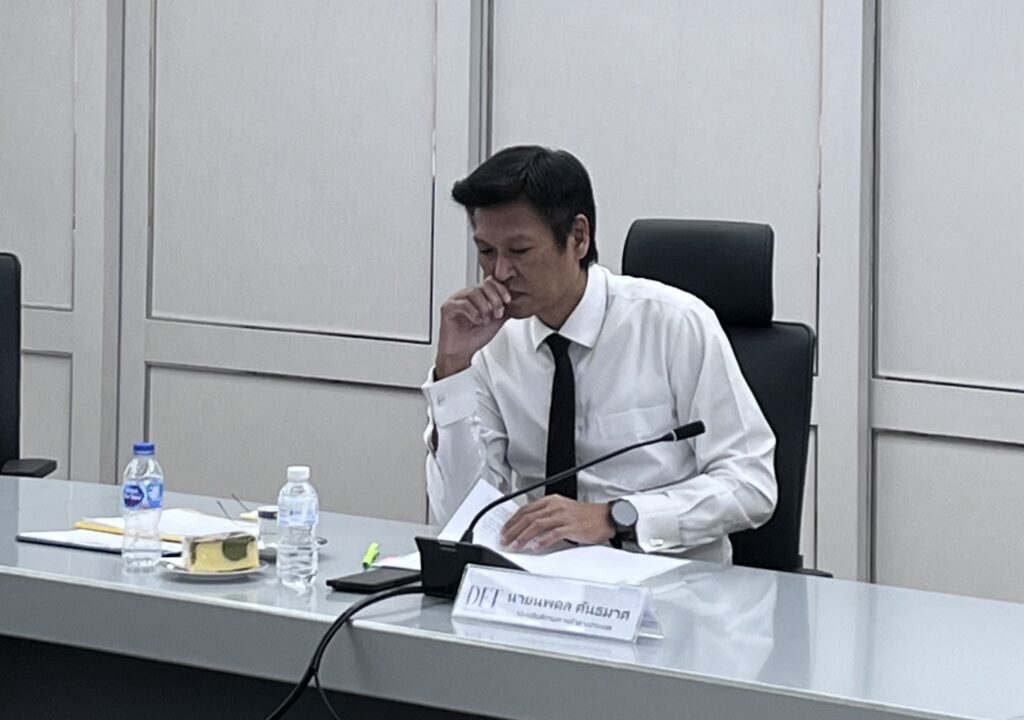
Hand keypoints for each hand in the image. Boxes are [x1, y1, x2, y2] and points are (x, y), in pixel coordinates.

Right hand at [435, 277, 511, 377]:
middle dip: (495, 300)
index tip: (508, 301)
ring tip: (485, 321)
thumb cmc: (475, 337)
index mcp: (477, 296)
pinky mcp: (447, 308)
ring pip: (474, 292)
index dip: (501, 289)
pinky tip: (476, 321)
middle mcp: (466, 295)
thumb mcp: (496, 321)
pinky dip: (474, 313)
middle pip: (483, 285)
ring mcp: (455, 300)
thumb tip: (516, 299)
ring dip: (484, 308)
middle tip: (498, 314)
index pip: (490, 281)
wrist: (462, 352)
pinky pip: (463, 304)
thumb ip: (504, 308)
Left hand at [500, 496, 615, 550]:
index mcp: (552, 501)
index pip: (526, 509)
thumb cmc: (586, 516)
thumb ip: (547, 516)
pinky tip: (534, 547)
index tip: (505, 530)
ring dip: (523, 536)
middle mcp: (556, 506)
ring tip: (515, 545)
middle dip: (514, 529)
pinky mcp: (571, 527)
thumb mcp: (563, 510)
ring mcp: (563, 516)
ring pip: (537, 525)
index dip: (513, 520)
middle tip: (505, 539)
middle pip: (529, 517)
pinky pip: (553, 534)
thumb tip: (529, 528)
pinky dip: (541, 541)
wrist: (606, 517)